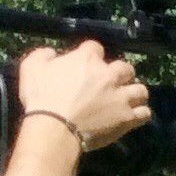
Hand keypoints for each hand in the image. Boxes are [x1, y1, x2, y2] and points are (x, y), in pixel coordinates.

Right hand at [17, 41, 150, 151]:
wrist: (55, 128)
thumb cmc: (42, 98)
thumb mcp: (31, 68)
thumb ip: (44, 55)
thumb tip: (53, 53)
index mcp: (87, 59)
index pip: (95, 47)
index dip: (90, 54)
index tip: (85, 62)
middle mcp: (110, 75)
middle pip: (125, 67)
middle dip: (119, 73)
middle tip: (110, 83)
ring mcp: (121, 97)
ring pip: (140, 90)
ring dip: (134, 93)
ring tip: (126, 98)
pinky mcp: (127, 117)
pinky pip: (144, 113)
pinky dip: (140, 113)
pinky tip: (133, 115)